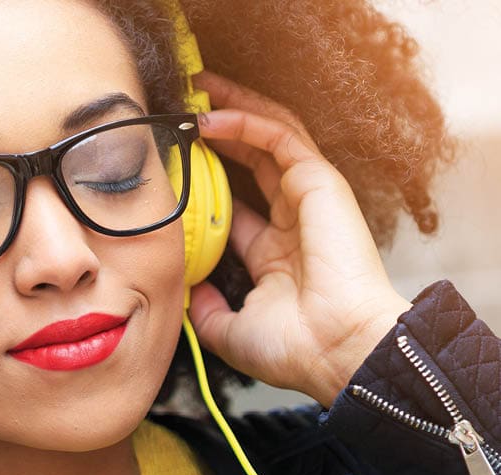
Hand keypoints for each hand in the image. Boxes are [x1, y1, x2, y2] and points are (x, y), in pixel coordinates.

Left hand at [188, 73, 411, 406]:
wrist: (337, 350)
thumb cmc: (296, 349)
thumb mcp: (231, 331)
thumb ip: (206, 309)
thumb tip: (188, 291)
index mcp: (276, 254)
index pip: (237, 204)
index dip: (206, 181)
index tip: (171, 165)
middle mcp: (293, 221)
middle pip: (254, 159)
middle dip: (220, 130)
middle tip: (183, 108)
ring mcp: (309, 198)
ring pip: (270, 136)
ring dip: (234, 109)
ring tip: (197, 90)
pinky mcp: (320, 183)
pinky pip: (279, 138)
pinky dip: (245, 122)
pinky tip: (209, 118)